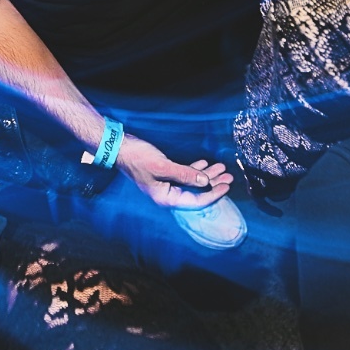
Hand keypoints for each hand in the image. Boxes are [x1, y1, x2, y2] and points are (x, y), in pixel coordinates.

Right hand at [117, 135, 231, 209]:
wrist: (120, 148)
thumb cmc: (138, 157)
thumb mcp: (163, 166)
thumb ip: (185, 175)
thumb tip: (205, 182)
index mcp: (166, 198)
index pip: (195, 201)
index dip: (212, 194)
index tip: (226, 186)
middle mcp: (167, 194)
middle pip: (196, 193)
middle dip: (213, 184)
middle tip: (229, 176)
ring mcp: (166, 185)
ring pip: (192, 183)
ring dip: (206, 175)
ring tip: (221, 167)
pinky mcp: (165, 174)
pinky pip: (184, 175)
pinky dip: (195, 169)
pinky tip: (204, 163)